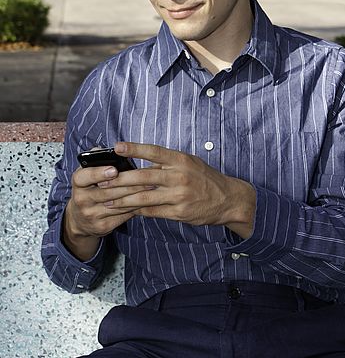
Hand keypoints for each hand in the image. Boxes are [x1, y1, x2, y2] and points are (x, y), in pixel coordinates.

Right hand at [64, 152, 153, 259]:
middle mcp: (81, 200)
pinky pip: (122, 215)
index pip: (84, 177)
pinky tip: (147, 200)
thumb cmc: (90, 188)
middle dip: (128, 183)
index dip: (99, 173)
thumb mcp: (88, 173)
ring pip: (118, 204)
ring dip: (136, 195)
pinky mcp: (102, 226)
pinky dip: (136, 207)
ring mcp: (91, 215)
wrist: (80, 219)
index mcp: (78, 183)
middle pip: (107, 191)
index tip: (114, 170)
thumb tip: (112, 149)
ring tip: (151, 186)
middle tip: (146, 176)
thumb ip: (98, 159)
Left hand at [103, 141, 255, 238]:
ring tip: (106, 199)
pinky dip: (136, 211)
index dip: (135, 148)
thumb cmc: (205, 178)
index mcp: (181, 160)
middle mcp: (179, 176)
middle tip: (102, 180)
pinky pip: (152, 212)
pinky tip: (124, 210)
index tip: (117, 146)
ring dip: (122, 199)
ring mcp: (178, 196)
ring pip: (143, 197)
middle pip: (143, 177)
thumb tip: (143, 160)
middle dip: (120, 179)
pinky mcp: (178, 213)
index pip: (154, 152)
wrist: (228, 199)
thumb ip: (168, 162)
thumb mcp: (190, 163)